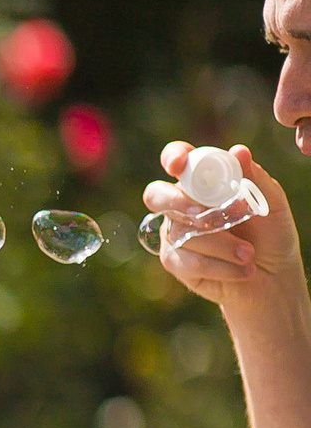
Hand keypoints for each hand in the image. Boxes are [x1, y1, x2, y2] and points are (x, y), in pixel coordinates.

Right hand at [146, 143, 304, 313]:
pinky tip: (241, 270)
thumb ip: (255, 178)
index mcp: (204, 182)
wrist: (272, 276)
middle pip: (156, 195)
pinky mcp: (174, 261)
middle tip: (203, 216)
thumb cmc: (272, 234)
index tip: (178, 165)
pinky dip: (220, 266)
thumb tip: (238, 151)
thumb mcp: (271, 203)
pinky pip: (188, 261)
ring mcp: (175, 233)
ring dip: (221, 245)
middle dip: (176, 203)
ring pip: (182, 233)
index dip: (173, 158)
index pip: (179, 161)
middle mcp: (183, 205)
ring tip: (248, 254)